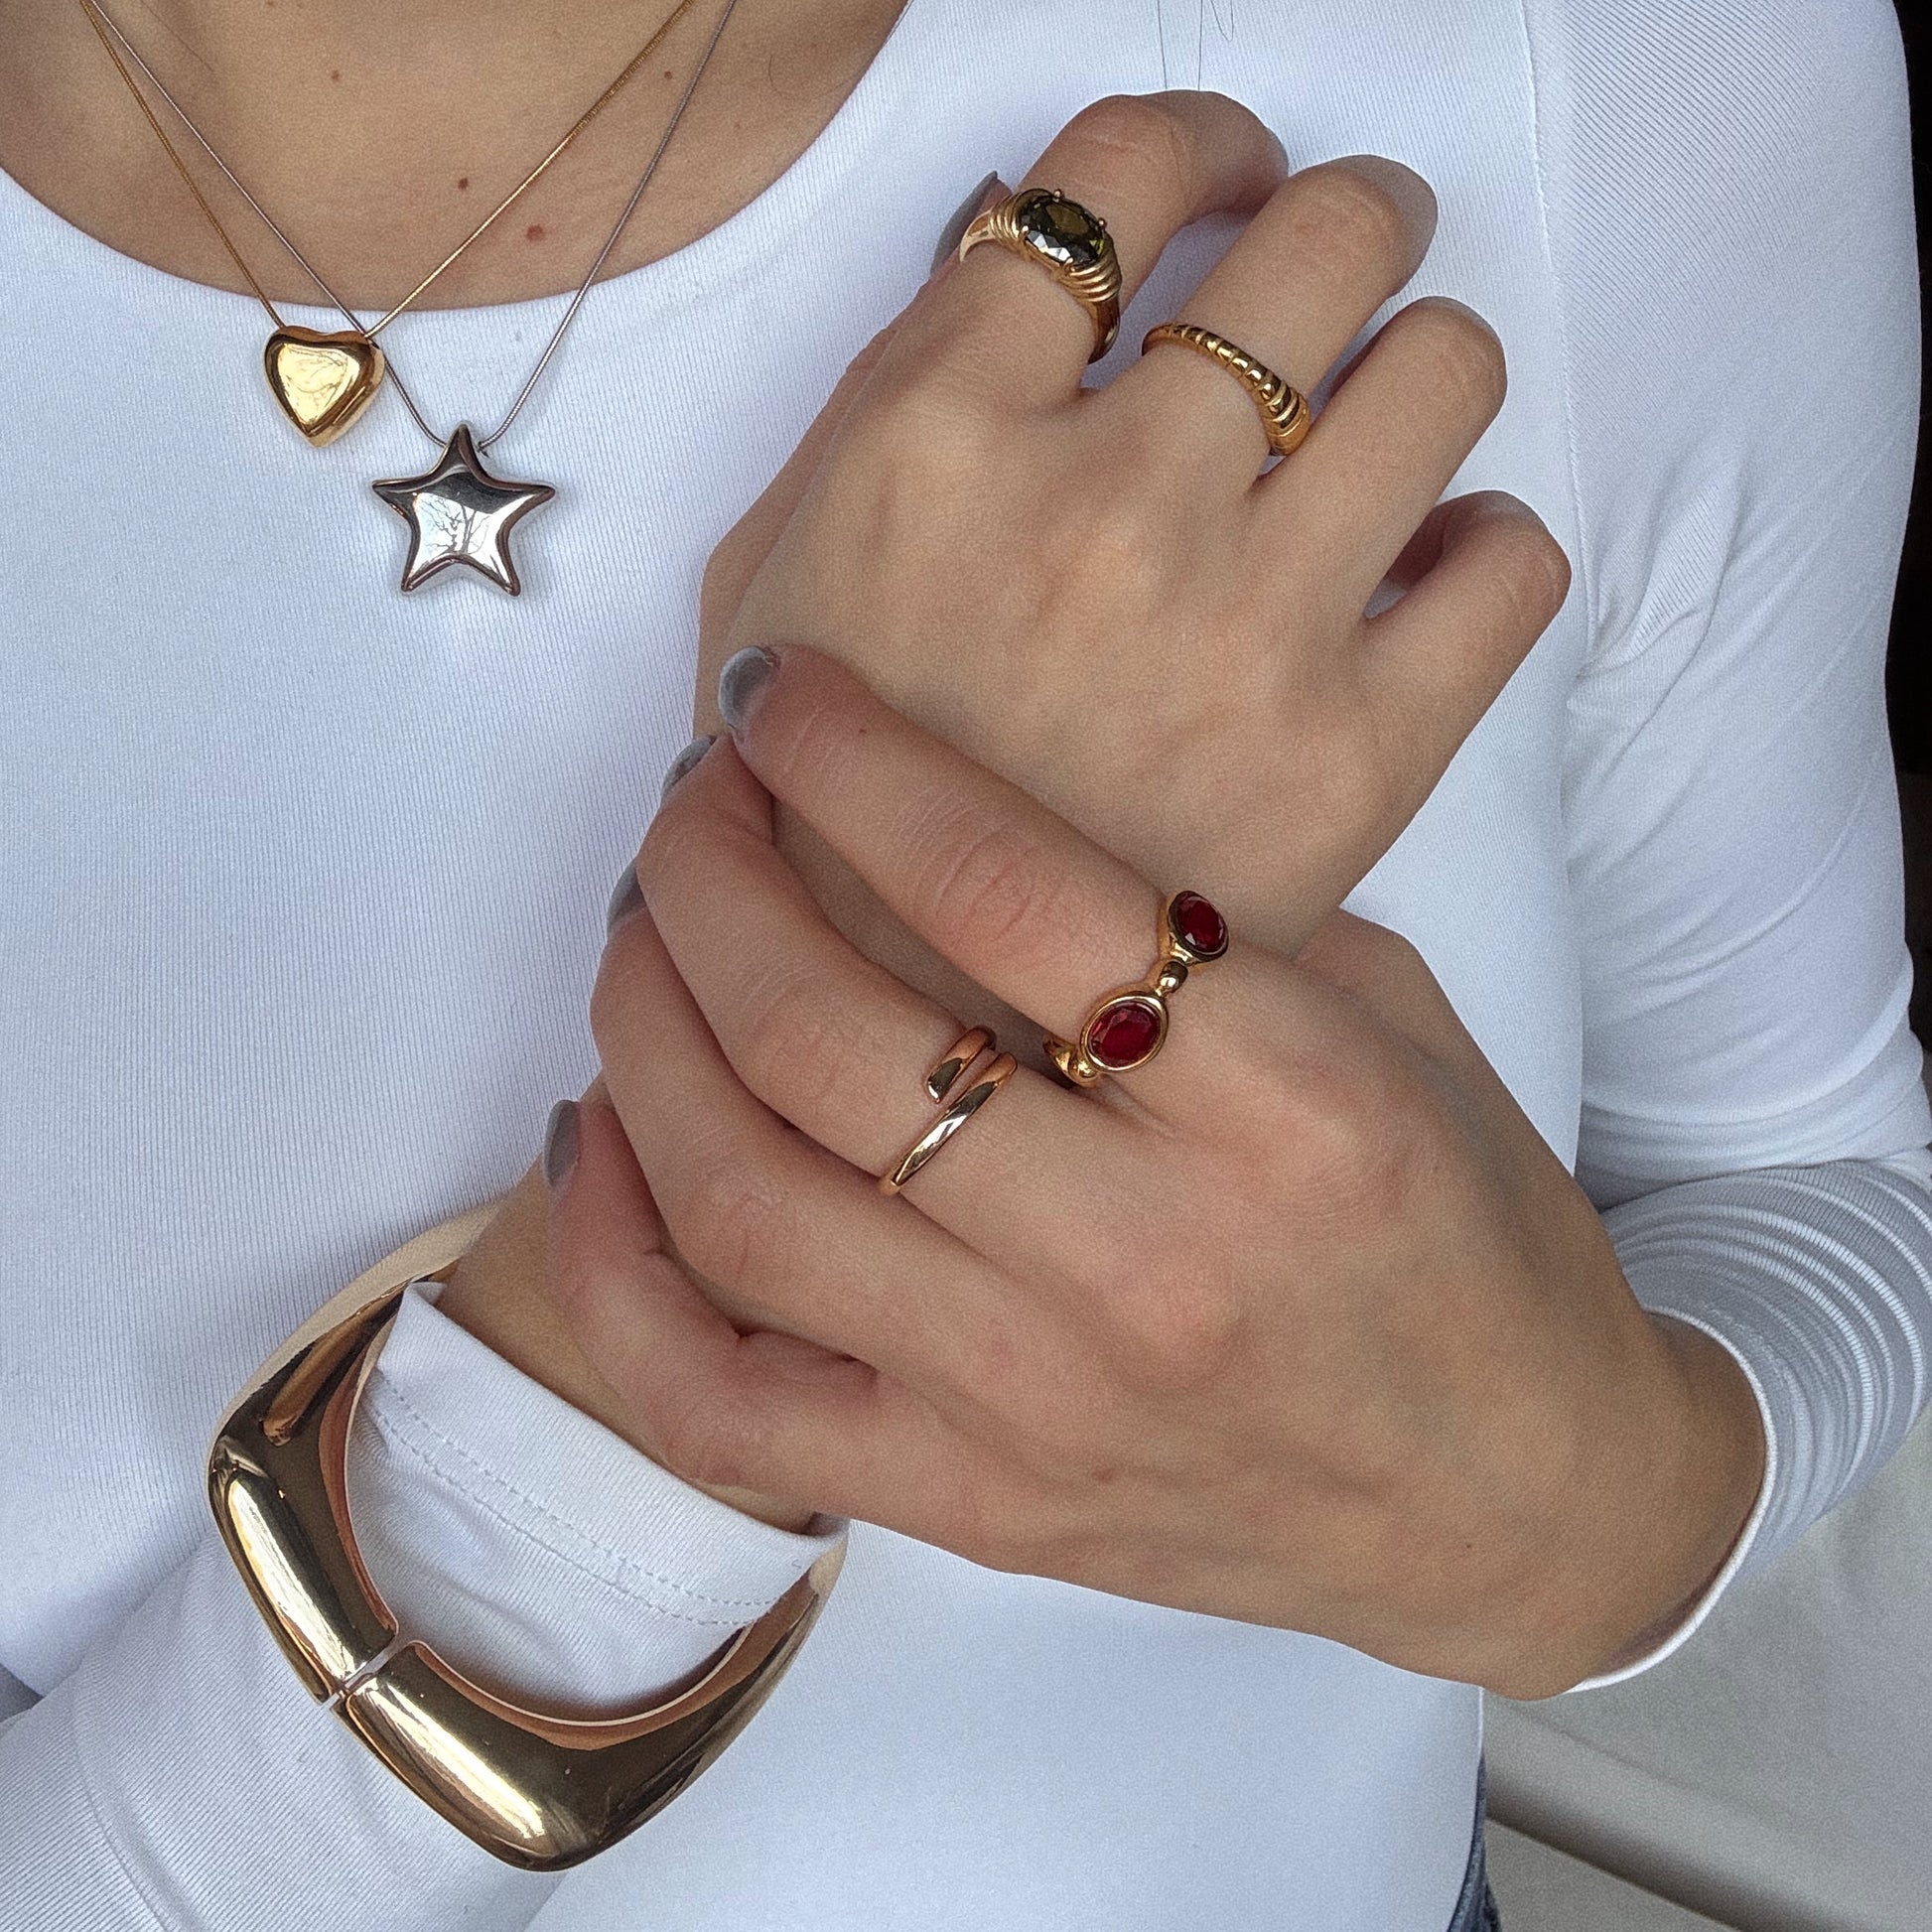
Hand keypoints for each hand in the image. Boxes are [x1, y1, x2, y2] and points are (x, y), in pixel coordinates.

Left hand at [562, 648, 1765, 1697]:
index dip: (852, 759)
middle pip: (829, 1035)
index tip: (779, 694)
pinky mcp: (973, 1506)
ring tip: (641, 929)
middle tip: (691, 800)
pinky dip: (614, 1266)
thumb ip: (1205, 921)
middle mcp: (1150, 1260)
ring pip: (744, 1199)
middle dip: (711, 874)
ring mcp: (1039, 1405)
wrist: (1518, 1501)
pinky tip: (594, 1139)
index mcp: (1293, 1107)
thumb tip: (971, 811)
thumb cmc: (1474, 1234)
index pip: (1008, 890)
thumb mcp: (1394, 1025)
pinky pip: (718, 1402)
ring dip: (643, 1027)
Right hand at [694, 93, 1568, 985]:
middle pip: (1322, 235)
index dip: (1202, 141)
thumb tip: (1015, 245)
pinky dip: (1486, 545)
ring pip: (1446, 365)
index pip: (1117, 171)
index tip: (1228, 175)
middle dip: (1347, 219)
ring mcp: (1244, 629)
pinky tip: (1420, 576)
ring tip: (1384, 415)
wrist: (913, 1034)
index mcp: (935, 441)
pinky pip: (1514, 561)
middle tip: (1337, 265)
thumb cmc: (828, 809)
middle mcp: (1103, 506)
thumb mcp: (765, 577)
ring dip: (1425, 360)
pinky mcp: (1359, 755)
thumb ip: (876, 400)